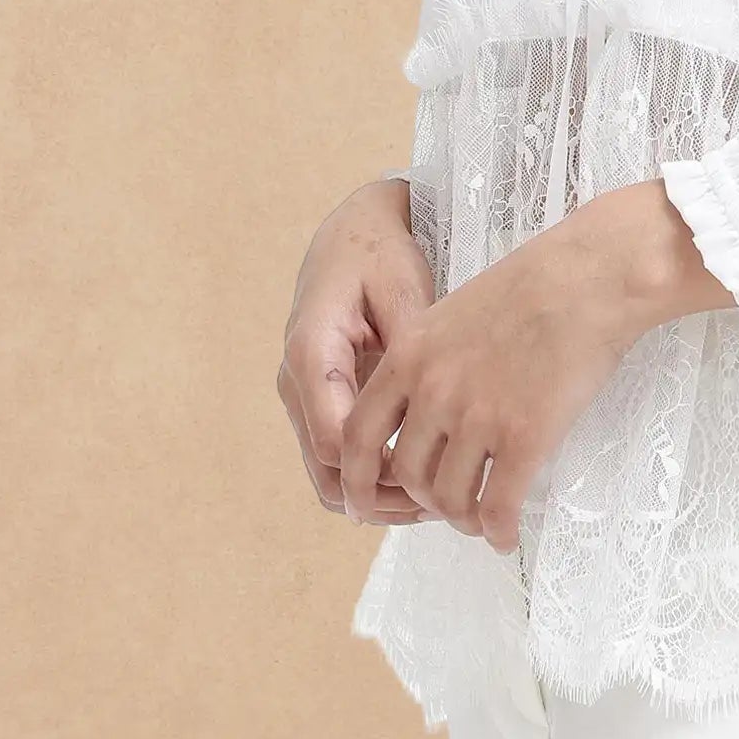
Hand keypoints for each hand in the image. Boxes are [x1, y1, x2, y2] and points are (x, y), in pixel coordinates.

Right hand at [278, 177, 434, 524]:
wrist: (353, 234)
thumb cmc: (381, 255)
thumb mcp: (403, 289)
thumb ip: (412, 348)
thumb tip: (431, 410)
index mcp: (311, 352)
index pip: (337, 440)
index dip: (384, 472)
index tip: (436, 477)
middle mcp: (296, 382)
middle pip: (329, 471)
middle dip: (382, 496)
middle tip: (441, 504)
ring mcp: (302, 397)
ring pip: (327, 476)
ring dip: (376, 496)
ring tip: (435, 500)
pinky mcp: (318, 403)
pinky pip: (337, 458)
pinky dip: (370, 478)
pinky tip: (419, 478)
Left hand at [337, 185, 696, 551]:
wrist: (591, 276)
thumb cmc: (533, 285)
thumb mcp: (455, 313)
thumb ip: (428, 361)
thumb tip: (423, 412)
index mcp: (410, 356)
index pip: (359, 435)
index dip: (359, 477)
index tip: (366, 499)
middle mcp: (434, 391)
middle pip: (407, 474)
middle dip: (424, 499)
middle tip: (447, 503)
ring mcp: (478, 417)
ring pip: (450, 498)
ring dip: (462, 518)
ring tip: (479, 517)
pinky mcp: (525, 438)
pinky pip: (497, 507)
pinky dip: (498, 532)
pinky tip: (506, 535)